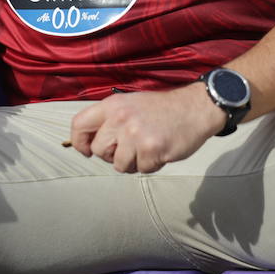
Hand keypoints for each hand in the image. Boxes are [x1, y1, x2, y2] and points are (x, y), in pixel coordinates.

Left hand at [68, 84, 223, 173]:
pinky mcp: (151, 149)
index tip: (87, 151)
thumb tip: (90, 142)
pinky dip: (151, 165)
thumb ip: (110, 119)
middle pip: (99, 150)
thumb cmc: (161, 109)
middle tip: (128, 149)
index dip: (79, 142)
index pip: (79, 124)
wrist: (195, 108)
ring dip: (132, 163)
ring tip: (146, 149)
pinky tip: (160, 150)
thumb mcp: (130, 104)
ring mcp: (135, 134)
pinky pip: (142, 169)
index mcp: (112, 105)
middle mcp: (120, 118)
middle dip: (111, 156)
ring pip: (119, 165)